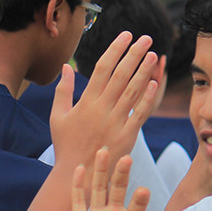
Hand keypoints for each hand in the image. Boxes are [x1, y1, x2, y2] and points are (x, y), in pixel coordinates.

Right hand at [50, 32, 160, 167]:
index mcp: (85, 102)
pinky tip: (154, 83)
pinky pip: (139, 114)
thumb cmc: (66, 145)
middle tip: (146, 38)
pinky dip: (146, 98)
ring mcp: (115, 123)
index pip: (102, 68)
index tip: (126, 35)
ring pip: (131, 91)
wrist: (76, 175)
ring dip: (143, 71)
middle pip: (120, 75)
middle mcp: (101, 109)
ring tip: (153, 54)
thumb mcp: (57, 116)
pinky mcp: (126, 137)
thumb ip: (63, 90)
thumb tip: (66, 66)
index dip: (115, 50)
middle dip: (134, 54)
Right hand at [70, 148, 162, 210]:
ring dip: (101, 170)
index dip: (141, 197)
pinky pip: (78, 200)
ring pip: (99, 188)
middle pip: (118, 187)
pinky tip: (80, 168)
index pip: (138, 201)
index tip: (143, 193)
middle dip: (122, 173)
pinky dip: (78, 184)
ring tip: (104, 152)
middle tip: (126, 158)